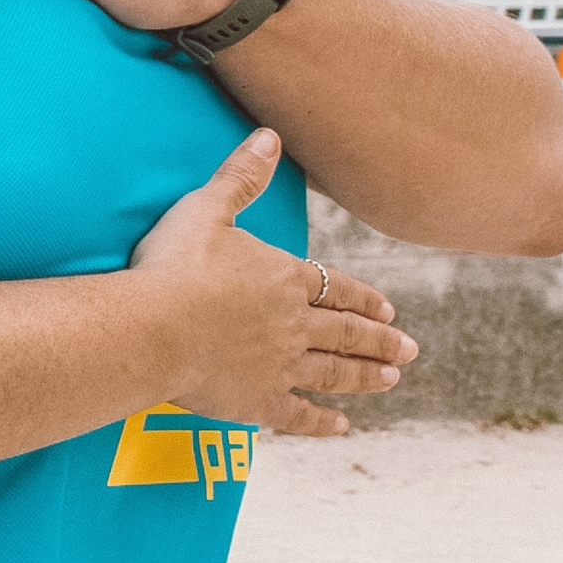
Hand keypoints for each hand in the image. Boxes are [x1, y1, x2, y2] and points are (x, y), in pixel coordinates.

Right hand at [130, 131, 414, 436]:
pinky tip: (341, 426)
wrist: (153, 327)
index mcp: (285, 279)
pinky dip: (321, 422)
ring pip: (333, 371)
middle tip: (408, 349)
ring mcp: (279, 365)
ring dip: (364, 375)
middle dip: (379, 340)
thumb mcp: (205, 209)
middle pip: (346, 331)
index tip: (388, 309)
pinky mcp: (257, 402)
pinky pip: (297, 414)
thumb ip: (240, 177)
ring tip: (390, 379)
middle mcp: (294, 324)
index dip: (363, 298)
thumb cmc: (173, 266)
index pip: (336, 287)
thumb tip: (269, 135)